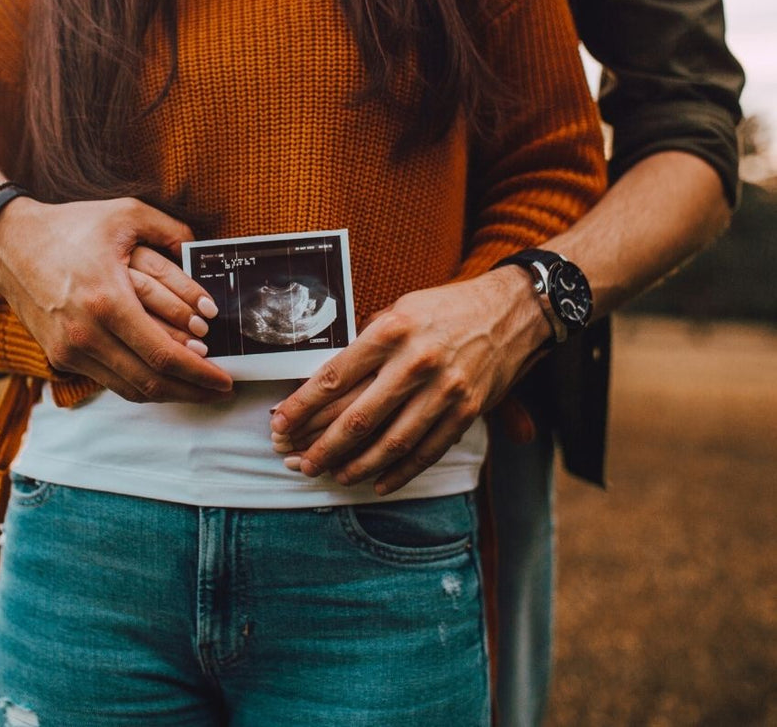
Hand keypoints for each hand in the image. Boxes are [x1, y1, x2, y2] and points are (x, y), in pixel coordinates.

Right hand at [0, 196, 233, 402]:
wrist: (8, 244)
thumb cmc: (70, 227)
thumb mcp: (125, 214)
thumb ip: (172, 230)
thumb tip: (205, 252)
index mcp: (107, 301)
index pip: (164, 355)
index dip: (200, 373)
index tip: (226, 378)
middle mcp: (87, 334)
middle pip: (151, 381)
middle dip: (193, 390)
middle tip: (220, 389)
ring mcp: (71, 351)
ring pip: (131, 389)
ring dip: (169, 393)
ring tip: (198, 388)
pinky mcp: (61, 357)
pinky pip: (111, 381)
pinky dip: (142, 384)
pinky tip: (164, 377)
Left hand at [270, 269, 548, 493]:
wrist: (513, 310)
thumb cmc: (445, 308)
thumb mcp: (399, 309)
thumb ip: (366, 344)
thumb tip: (326, 381)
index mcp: (391, 331)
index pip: (334, 377)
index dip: (301, 406)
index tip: (279, 424)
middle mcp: (416, 362)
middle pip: (358, 417)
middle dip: (322, 446)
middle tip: (298, 463)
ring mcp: (444, 390)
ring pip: (391, 442)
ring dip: (357, 465)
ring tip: (333, 476)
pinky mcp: (467, 410)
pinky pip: (427, 451)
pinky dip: (400, 472)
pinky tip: (377, 483)